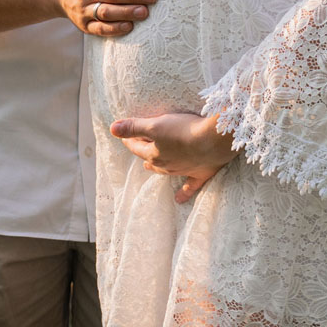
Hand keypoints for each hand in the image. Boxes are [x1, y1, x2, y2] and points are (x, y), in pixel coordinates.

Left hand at [110, 112, 237, 202]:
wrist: (214, 141)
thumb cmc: (183, 131)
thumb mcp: (155, 125)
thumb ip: (134, 127)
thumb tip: (112, 129)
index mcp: (154, 155)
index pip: (137, 147)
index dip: (129, 140)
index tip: (124, 136)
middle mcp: (167, 165)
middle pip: (150, 159)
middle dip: (143, 153)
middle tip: (139, 148)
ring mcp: (184, 171)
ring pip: (165, 172)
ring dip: (157, 169)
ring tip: (148, 167)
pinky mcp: (200, 173)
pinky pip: (189, 186)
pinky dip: (183, 193)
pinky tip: (179, 200)